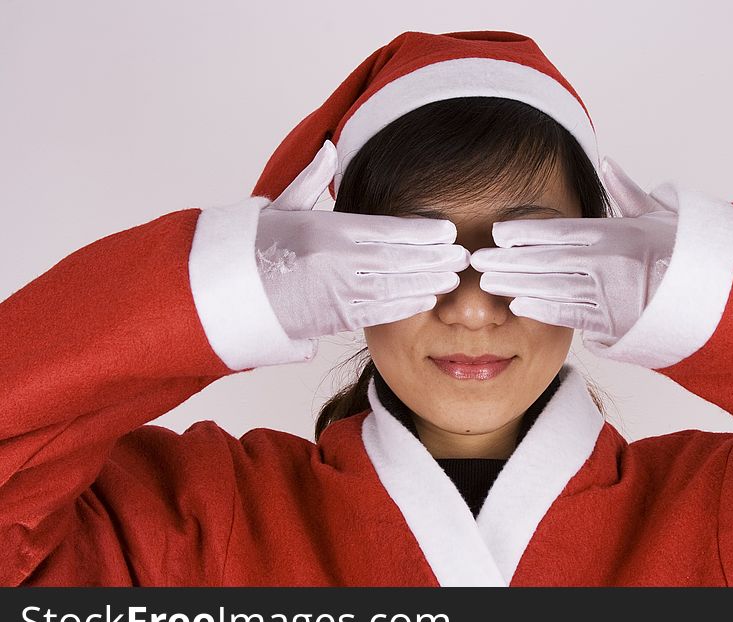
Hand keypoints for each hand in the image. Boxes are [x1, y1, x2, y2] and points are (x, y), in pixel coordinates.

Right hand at [255, 140, 469, 341]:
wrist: (226, 290)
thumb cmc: (256, 245)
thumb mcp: (281, 205)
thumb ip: (312, 179)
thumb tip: (330, 148)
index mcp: (327, 229)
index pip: (387, 229)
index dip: (422, 232)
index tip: (446, 231)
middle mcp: (336, 260)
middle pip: (398, 258)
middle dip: (435, 258)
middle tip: (463, 256)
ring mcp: (336, 291)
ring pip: (394, 287)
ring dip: (427, 282)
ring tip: (452, 278)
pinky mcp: (333, 318)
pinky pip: (377, 313)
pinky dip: (404, 306)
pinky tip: (426, 299)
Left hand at [469, 157, 678, 347]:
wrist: (715, 297)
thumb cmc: (683, 254)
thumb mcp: (660, 216)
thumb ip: (627, 193)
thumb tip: (608, 164)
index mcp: (615, 233)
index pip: (560, 230)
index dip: (525, 232)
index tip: (497, 232)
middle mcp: (608, 262)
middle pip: (546, 260)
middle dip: (508, 260)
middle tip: (477, 260)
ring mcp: (609, 293)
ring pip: (551, 287)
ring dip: (515, 284)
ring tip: (487, 283)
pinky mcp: (613, 322)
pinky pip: (570, 315)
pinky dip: (542, 310)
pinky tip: (517, 304)